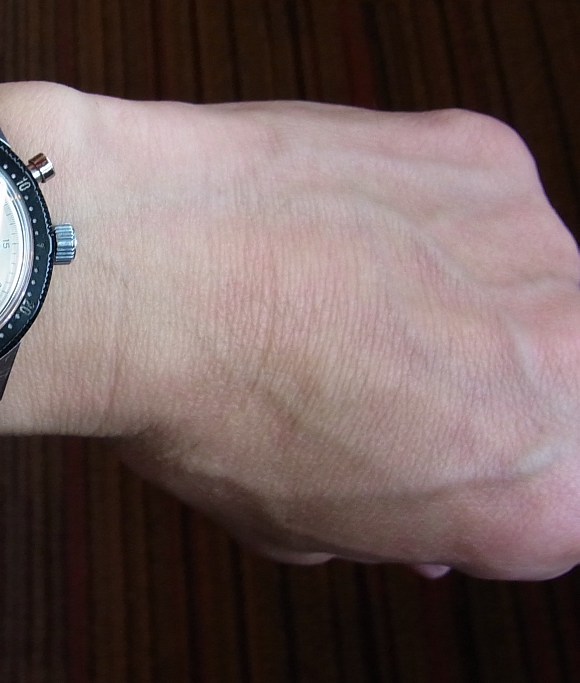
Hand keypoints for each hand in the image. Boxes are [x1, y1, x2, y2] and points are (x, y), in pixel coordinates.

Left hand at [0, 82, 579, 580]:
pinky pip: (466, 198)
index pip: (547, 499)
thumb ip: (384, 519)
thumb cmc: (199, 406)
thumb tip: (407, 502)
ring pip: (516, 284)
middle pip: (551, 386)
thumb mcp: (294, 525)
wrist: (144, 267)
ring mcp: (538, 249)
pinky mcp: (487, 157)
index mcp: (542, 497)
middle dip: (474, 383)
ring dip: (445, 291)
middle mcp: (573, 369)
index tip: (412, 455)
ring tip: (328, 285)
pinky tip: (323, 221)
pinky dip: (407, 212)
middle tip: (373, 366)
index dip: (466, 478)